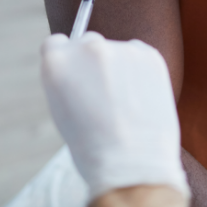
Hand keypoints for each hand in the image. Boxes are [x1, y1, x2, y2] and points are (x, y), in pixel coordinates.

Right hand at [40, 32, 189, 200]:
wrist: (132, 163)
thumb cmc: (92, 146)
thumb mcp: (62, 109)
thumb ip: (69, 77)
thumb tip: (81, 63)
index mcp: (57, 62)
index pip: (57, 43)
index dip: (66, 58)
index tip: (75, 71)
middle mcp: (88, 48)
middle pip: (88, 42)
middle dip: (93, 61)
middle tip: (103, 91)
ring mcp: (120, 49)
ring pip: (117, 51)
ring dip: (119, 66)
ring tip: (126, 101)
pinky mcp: (149, 54)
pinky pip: (140, 55)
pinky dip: (140, 68)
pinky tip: (141, 95)